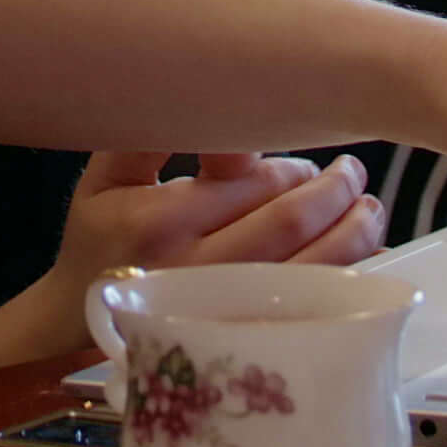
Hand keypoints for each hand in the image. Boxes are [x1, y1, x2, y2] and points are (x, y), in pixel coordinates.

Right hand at [0, 150, 385, 368]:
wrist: (76, 326)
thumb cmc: (100, 241)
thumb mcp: (105, 179)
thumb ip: (151, 136)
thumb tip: (211, 103)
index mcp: (157, 223)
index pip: (250, 184)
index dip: (292, 169)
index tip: (306, 164)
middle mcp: (193, 272)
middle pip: (289, 226)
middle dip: (334, 194)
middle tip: (353, 175)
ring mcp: (224, 315)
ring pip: (313, 271)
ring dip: (354, 235)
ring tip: (370, 209)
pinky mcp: (246, 343)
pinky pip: (313, 311)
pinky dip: (349, 282)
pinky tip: (362, 257)